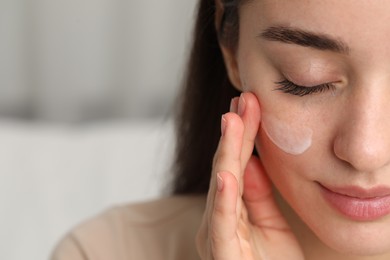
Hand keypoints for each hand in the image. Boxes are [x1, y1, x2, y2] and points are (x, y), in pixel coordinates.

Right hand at [196, 92, 303, 259]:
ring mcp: (216, 233)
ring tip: (233, 121)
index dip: (242, 135)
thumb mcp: (270, 224)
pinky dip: (224, 196)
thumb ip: (258, 193)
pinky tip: (228, 173)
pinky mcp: (220, 251)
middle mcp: (218, 217)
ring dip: (228, 152)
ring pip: (221, 186)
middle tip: (243, 100)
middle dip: (235, 133)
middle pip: (227, 167)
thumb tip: (252, 160)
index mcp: (230, 210)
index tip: (247, 105)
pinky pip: (221, 221)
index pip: (236, 164)